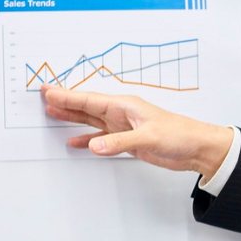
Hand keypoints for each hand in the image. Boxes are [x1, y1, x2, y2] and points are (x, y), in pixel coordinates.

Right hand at [41, 84, 232, 177]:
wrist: (198, 149)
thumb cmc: (180, 135)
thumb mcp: (148, 138)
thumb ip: (119, 142)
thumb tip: (94, 146)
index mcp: (125, 106)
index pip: (89, 99)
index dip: (67, 95)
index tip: (47, 91)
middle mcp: (122, 114)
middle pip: (86, 107)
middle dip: (64, 102)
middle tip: (42, 97)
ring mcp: (124, 127)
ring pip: (91, 121)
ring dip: (72, 118)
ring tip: (52, 113)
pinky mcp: (128, 141)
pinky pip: (102, 139)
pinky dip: (87, 140)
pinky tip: (75, 142)